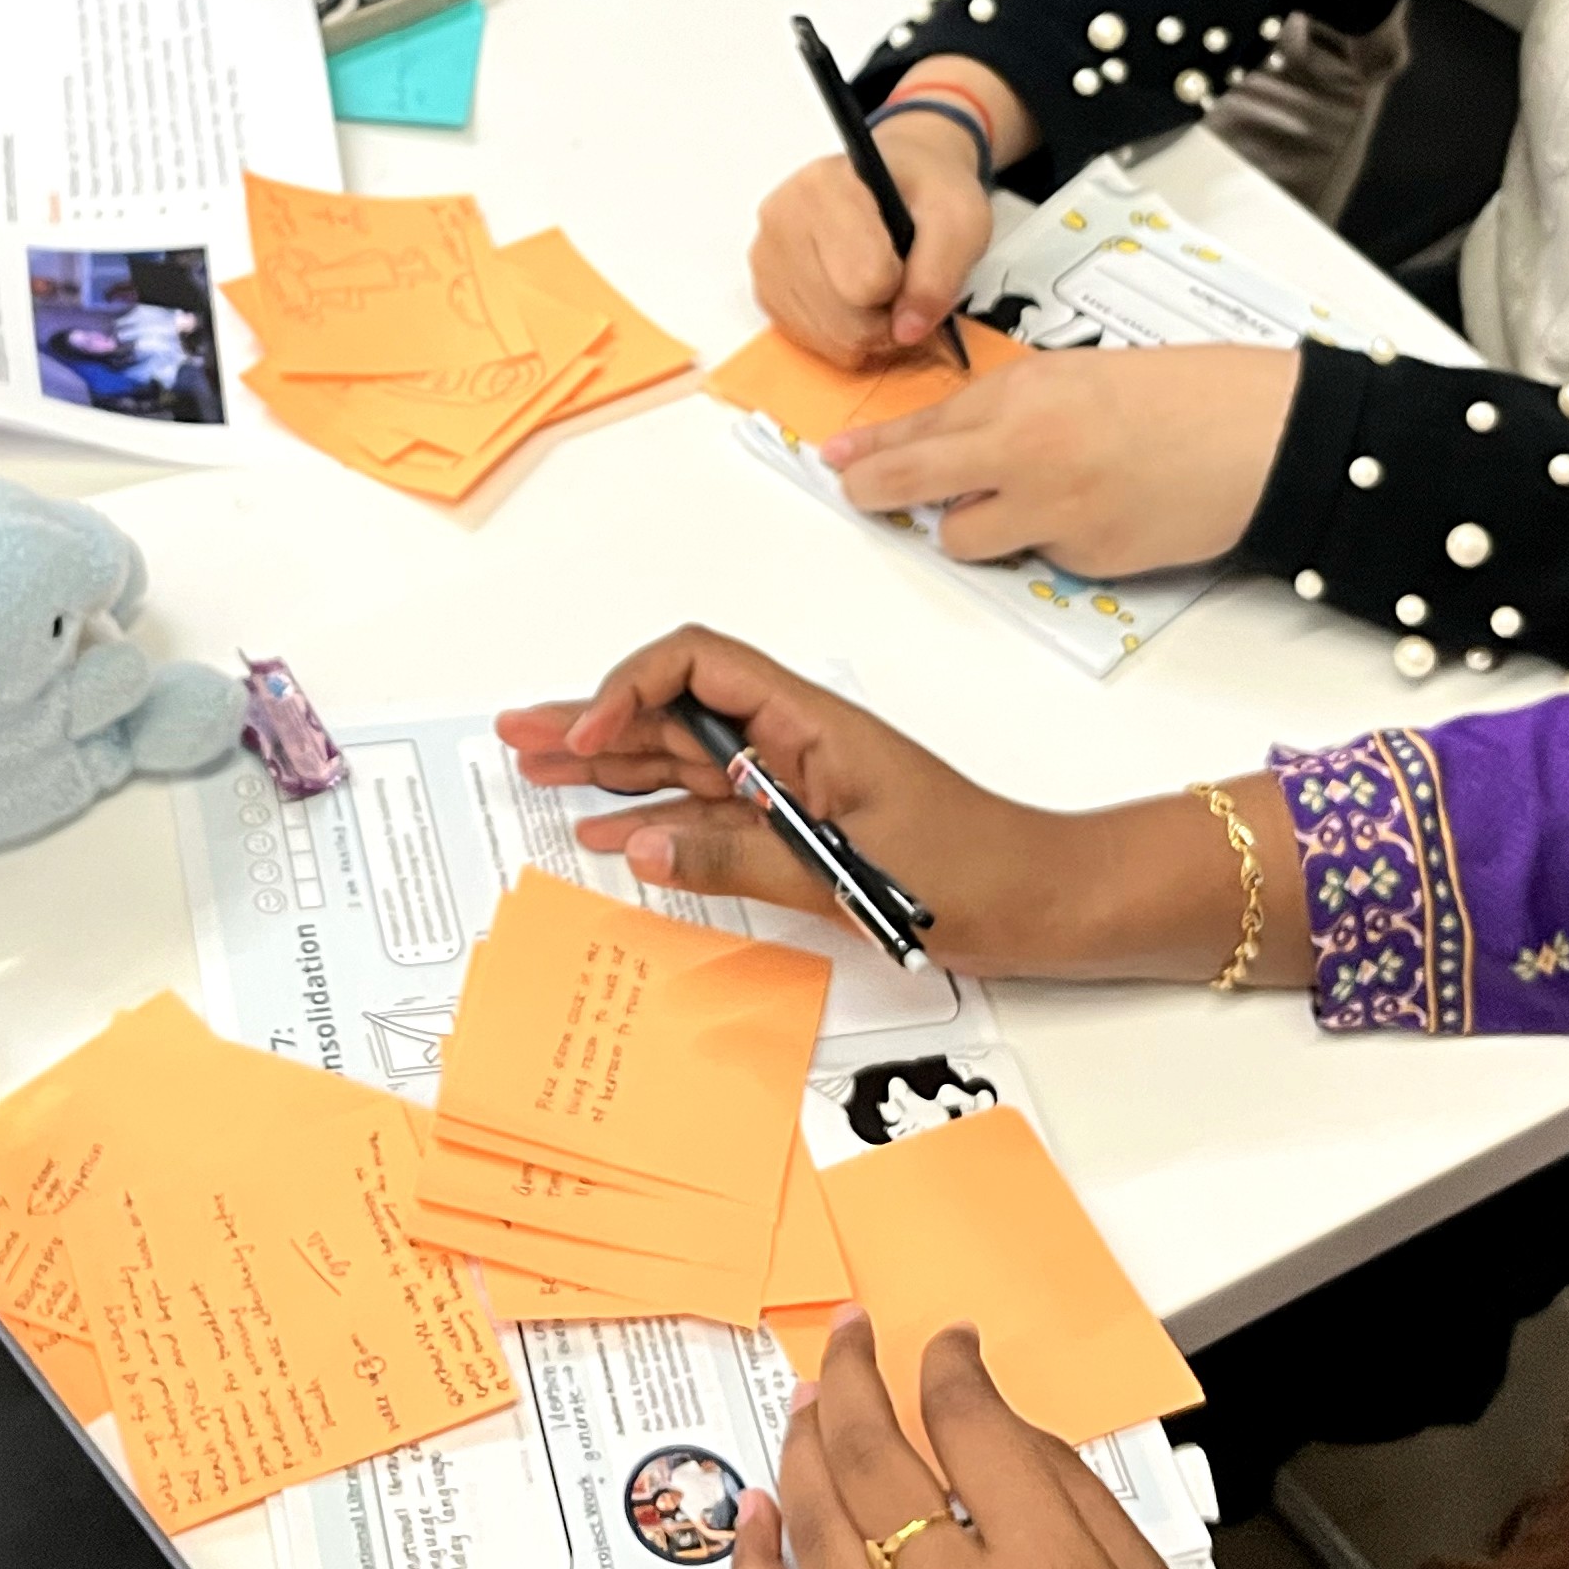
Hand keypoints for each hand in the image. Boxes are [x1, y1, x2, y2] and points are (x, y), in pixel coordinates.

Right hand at [496, 627, 1231, 978]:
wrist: (1047, 902)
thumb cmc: (975, 873)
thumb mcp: (851, 873)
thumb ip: (740, 857)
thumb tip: (643, 844)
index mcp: (811, 724)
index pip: (701, 665)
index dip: (633, 687)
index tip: (590, 735)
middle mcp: (794, 741)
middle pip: (677, 710)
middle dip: (595, 719)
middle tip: (520, 736)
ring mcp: (795, 783)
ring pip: (685, 760)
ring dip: (611, 764)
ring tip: (540, 770)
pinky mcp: (803, 825)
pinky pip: (714, 810)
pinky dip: (658, 817)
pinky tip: (612, 829)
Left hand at [735, 1313, 1227, 1568]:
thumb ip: (1087, 1505)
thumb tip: (1012, 1430)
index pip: (972, 1429)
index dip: (951, 1367)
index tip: (949, 1346)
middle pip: (875, 1460)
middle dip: (853, 1377)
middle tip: (849, 1338)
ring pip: (819, 1530)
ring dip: (802, 1448)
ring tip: (804, 1400)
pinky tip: (752, 1515)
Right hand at [752, 117, 995, 368]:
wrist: (898, 181)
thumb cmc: (926, 192)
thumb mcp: (960, 218)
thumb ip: (941, 274)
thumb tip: (907, 332)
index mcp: (823, 186)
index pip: (868, 280)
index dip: (907, 283)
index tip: (912, 256)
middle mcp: (780, 219)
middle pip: (846, 319)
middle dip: (890, 316)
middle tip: (905, 280)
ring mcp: (766, 258)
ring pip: (832, 338)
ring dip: (872, 330)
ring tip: (885, 288)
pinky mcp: (766, 291)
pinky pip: (815, 343)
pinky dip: (848, 335)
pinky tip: (858, 298)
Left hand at [830, 345, 1298, 578]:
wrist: (1258, 437)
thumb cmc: (1177, 394)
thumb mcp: (1076, 376)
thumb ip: (1007, 406)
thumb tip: (945, 436)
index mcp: (1022, 394)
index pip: (920, 427)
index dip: (871, 450)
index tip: (838, 462)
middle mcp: (1024, 452)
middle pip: (913, 484)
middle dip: (875, 492)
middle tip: (861, 496)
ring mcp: (1052, 513)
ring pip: (964, 539)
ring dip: (974, 526)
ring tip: (1023, 500)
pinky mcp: (1085, 559)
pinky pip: (1037, 557)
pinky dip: (1050, 541)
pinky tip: (1096, 512)